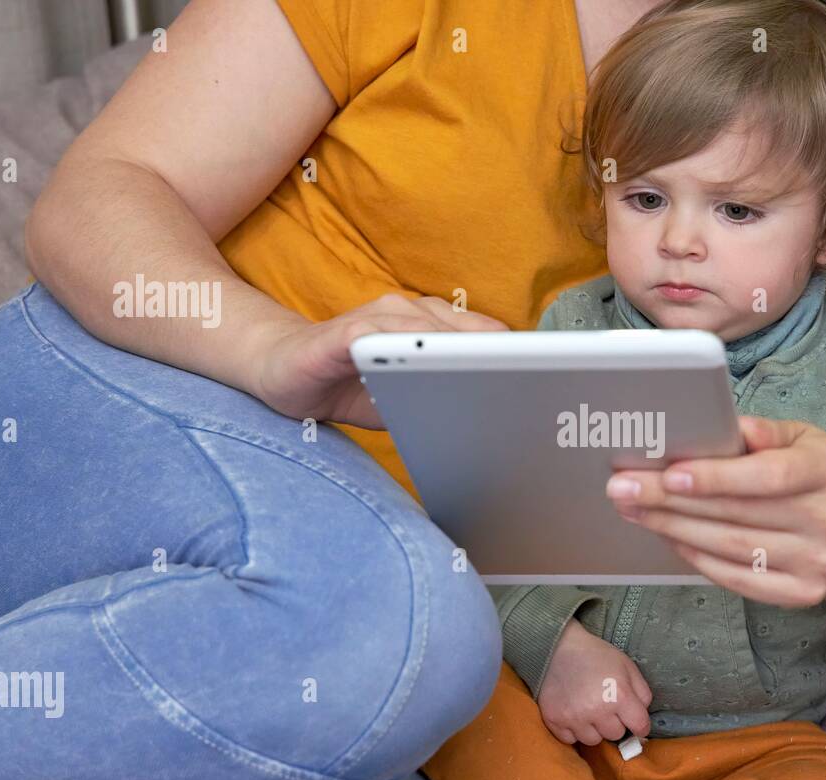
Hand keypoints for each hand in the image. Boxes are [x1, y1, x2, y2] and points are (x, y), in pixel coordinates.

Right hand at [255, 293, 506, 427]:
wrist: (280, 371)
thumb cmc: (349, 385)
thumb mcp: (406, 399)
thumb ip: (444, 399)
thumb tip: (492, 419)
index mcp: (430, 326)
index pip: (482, 338)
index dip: (514, 357)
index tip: (545, 380)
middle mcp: (407, 314)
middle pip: (466, 332)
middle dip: (496, 357)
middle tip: (529, 382)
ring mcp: (376, 319)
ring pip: (429, 331)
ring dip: (457, 351)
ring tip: (487, 373)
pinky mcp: (346, 333)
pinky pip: (380, 337)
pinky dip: (403, 349)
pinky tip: (419, 365)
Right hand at [537, 618, 652, 745]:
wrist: (557, 647)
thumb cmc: (596, 656)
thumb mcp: (627, 666)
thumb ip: (642, 693)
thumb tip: (643, 718)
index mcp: (619, 695)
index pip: (640, 727)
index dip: (640, 725)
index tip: (635, 722)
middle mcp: (597, 710)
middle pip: (616, 735)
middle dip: (614, 723)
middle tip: (605, 705)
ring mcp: (574, 717)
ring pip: (593, 740)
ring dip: (593, 728)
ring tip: (588, 708)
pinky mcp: (554, 720)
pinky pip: (570, 739)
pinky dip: (573, 730)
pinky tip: (573, 712)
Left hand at [605, 415, 825, 607]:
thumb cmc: (802, 468)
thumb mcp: (795, 436)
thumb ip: (761, 431)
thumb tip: (724, 428)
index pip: (769, 476)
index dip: (717, 477)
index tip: (669, 474)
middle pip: (738, 514)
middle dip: (671, 500)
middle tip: (623, 488)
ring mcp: (818, 561)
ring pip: (730, 547)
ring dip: (673, 527)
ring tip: (635, 509)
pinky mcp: (802, 592)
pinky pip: (735, 578)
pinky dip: (695, 556)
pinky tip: (668, 536)